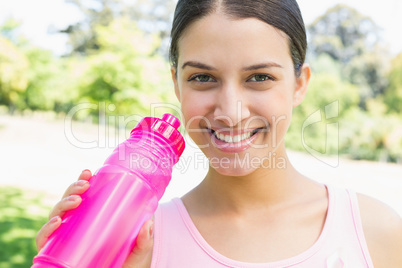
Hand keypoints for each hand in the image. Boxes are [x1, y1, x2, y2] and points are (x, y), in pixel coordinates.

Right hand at [35, 169, 153, 266]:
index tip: (88, 172)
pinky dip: (46, 230)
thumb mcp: (137, 249)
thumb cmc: (125, 261)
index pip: (82, 195)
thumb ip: (144, 239)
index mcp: (91, 217)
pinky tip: (56, 222)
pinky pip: (44, 240)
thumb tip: (147, 224)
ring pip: (55, 215)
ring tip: (76, 201)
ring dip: (62, 204)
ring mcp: (65, 237)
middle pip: (67, 201)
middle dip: (72, 189)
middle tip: (84, 186)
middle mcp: (75, 225)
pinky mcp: (57, 253)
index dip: (81, 181)